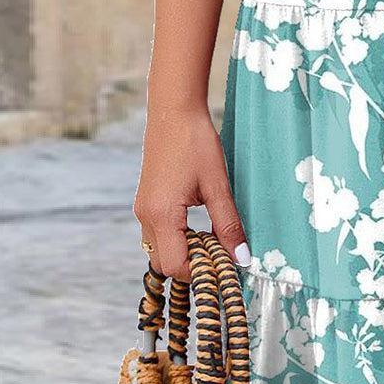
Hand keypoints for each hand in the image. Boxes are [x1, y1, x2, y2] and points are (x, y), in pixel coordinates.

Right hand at [133, 105, 248, 278]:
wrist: (173, 112)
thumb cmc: (196, 144)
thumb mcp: (218, 186)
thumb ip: (228, 225)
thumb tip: (241, 258)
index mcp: (161, 215)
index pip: (175, 265)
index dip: (201, 271)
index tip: (226, 262)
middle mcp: (145, 216)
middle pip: (164, 264)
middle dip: (193, 265)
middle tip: (222, 250)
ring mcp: (143, 210)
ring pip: (160, 250)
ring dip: (186, 251)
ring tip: (214, 236)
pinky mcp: (146, 202)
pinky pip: (158, 234)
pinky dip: (178, 238)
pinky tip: (200, 224)